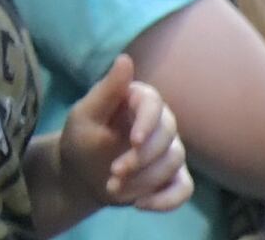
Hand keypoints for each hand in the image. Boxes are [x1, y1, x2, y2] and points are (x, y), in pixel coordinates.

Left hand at [54, 56, 193, 214]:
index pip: (155, 104)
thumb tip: (125, 59)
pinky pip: (184, 189)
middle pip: (169, 136)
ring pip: (174, 163)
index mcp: (137, 101)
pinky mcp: (172, 177)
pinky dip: (166, 200)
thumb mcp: (86, 115)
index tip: (132, 141)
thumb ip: (108, 91)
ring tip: (112, 187)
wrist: (80, 175)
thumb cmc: (80, 139)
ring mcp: (169, 151)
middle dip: (142, 158)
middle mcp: (159, 123)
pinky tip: (140, 205)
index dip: (148, 122)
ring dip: (144, 179)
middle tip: (114, 172)